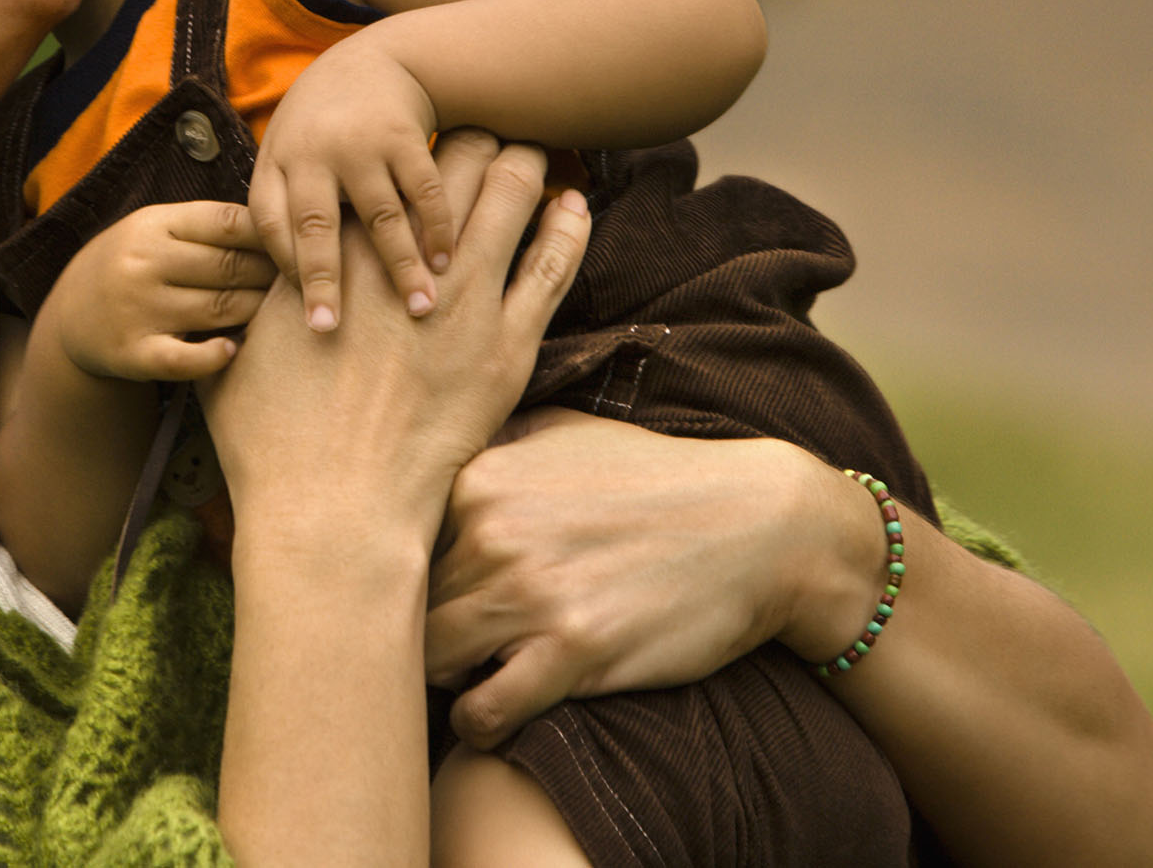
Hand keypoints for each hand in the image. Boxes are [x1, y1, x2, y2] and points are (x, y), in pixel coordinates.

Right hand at [41, 199, 274, 381]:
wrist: (69, 318)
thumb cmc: (131, 267)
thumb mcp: (154, 231)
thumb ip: (205, 226)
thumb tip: (280, 224)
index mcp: (152, 224)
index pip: (226, 222)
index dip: (270, 235)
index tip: (296, 246)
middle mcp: (142, 263)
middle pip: (230, 267)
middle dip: (271, 275)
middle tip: (298, 282)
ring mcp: (137, 309)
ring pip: (220, 309)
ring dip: (256, 312)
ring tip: (279, 312)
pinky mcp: (133, 354)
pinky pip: (187, 358)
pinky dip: (216, 355)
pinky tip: (232, 349)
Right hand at [206, 140, 590, 548]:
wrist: (330, 507)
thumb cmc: (270, 444)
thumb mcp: (234, 360)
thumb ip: (248, 314)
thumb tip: (237, 299)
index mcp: (336, 253)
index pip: (382, 174)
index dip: (405, 149)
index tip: (420, 136)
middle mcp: (400, 259)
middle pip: (450, 165)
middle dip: (470, 138)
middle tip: (484, 129)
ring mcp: (461, 300)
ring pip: (507, 198)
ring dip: (521, 162)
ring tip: (530, 145)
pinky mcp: (507, 345)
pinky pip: (552, 266)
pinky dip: (566, 225)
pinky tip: (573, 200)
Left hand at [249, 32, 456, 331]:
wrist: (376, 61)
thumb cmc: (325, 128)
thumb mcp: (289, 153)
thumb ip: (285, 207)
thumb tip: (277, 292)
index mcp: (277, 161)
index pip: (270, 224)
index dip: (284, 269)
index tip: (303, 312)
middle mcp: (313, 152)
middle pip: (315, 226)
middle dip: (323, 282)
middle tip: (329, 329)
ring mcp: (360, 143)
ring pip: (381, 215)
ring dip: (402, 266)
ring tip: (420, 309)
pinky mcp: (404, 136)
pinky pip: (424, 192)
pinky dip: (438, 229)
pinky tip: (447, 262)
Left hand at [423, 409, 831, 747]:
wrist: (760, 526)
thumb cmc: (657, 478)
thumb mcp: (566, 431)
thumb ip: (491, 442)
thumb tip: (428, 455)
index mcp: (479, 478)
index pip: (392, 540)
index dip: (398, 572)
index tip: (415, 592)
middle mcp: (492, 531)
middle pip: (406, 603)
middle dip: (415, 628)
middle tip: (437, 645)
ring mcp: (531, 594)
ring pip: (432, 659)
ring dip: (443, 676)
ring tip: (465, 677)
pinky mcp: (573, 653)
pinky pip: (484, 710)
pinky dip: (480, 722)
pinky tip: (494, 713)